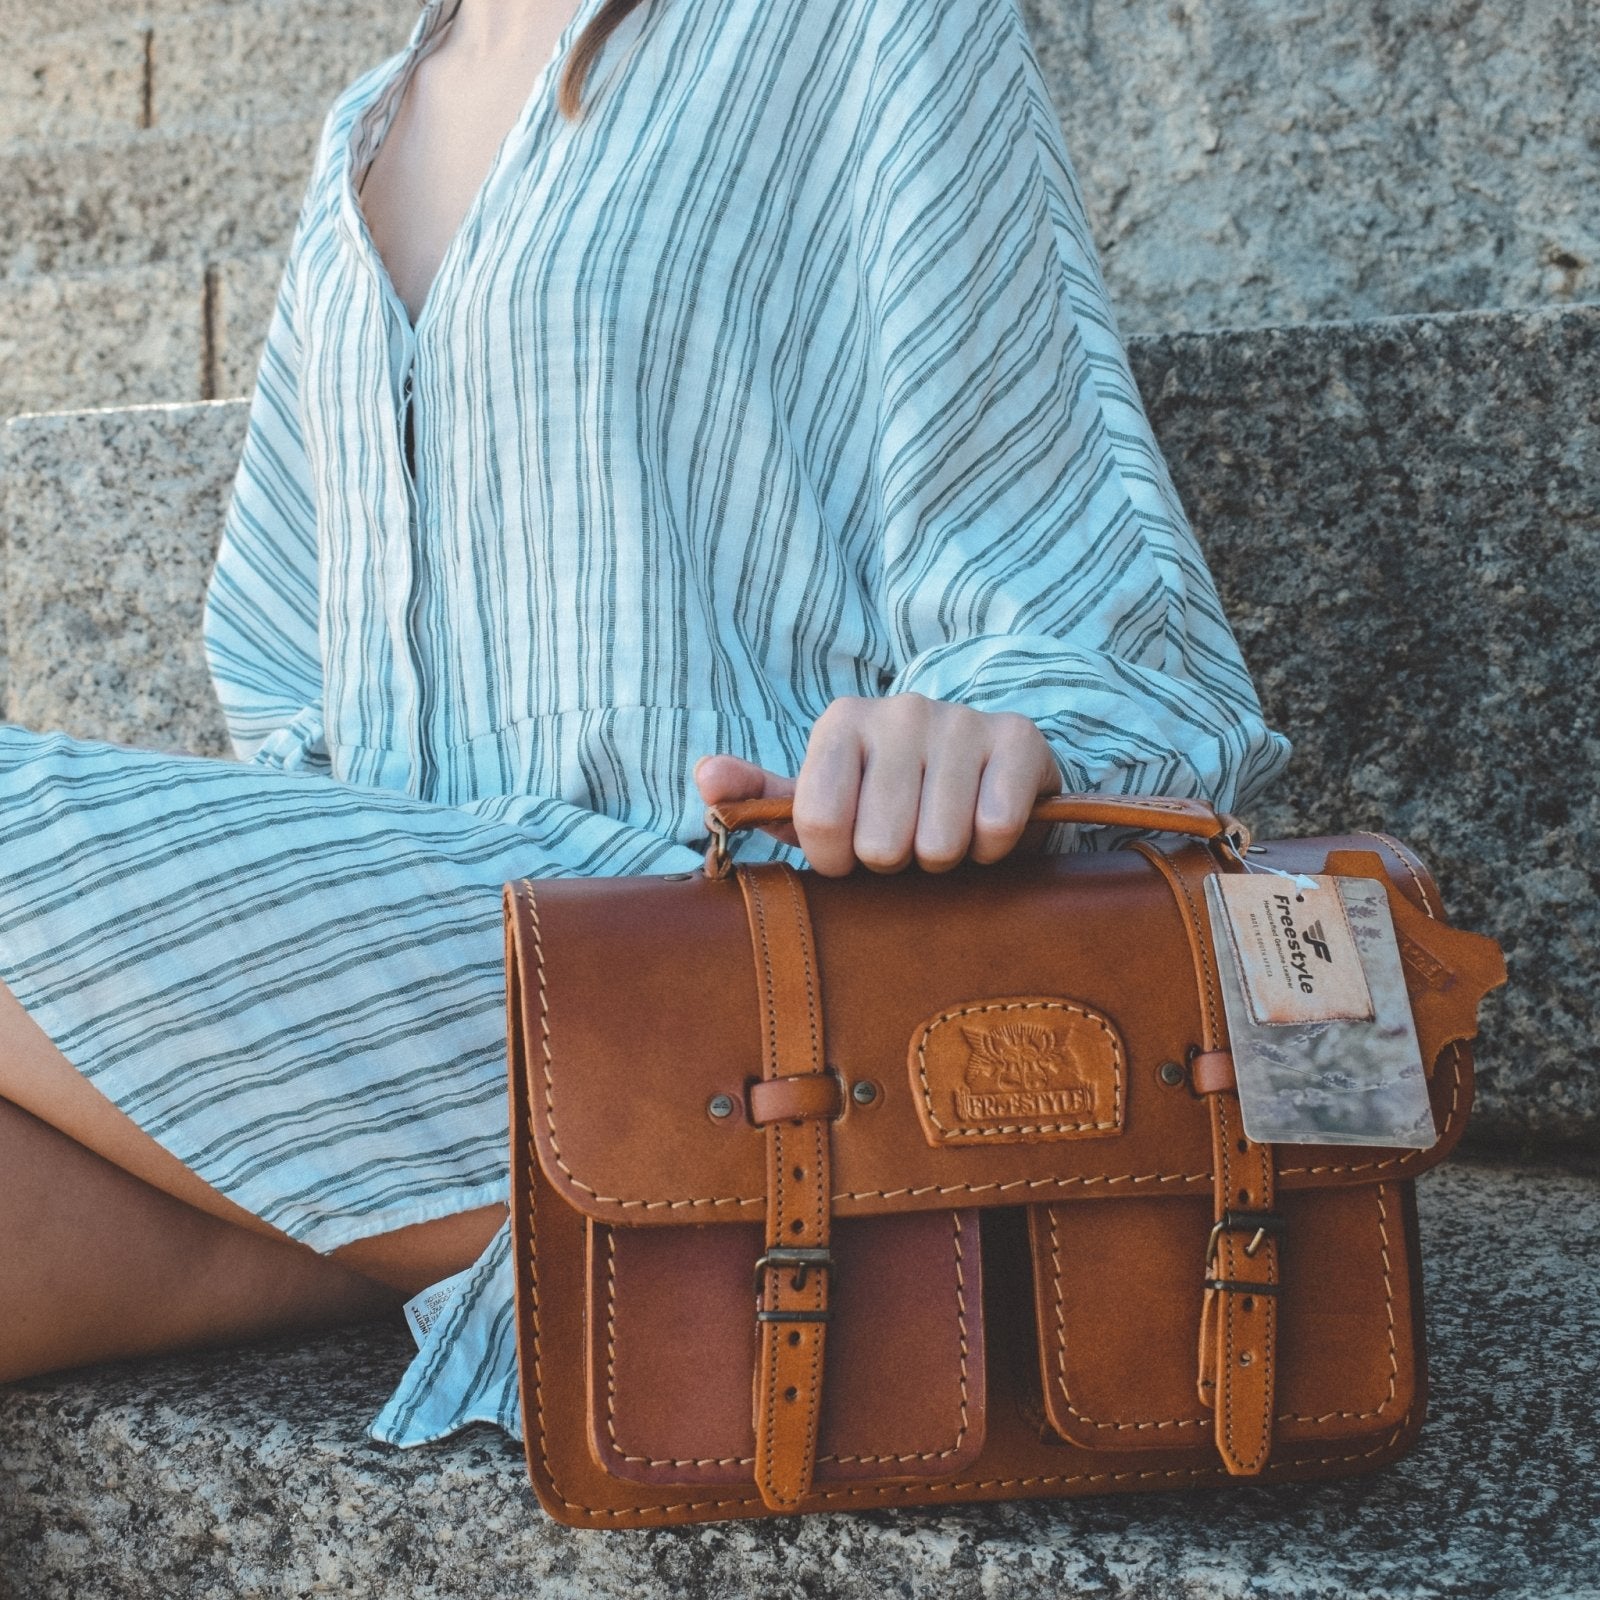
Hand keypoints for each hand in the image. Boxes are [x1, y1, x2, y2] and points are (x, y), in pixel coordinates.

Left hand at [692, 692, 1065, 876]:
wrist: (987, 780)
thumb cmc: (892, 803)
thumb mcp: (822, 803)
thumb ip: (760, 797)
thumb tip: (706, 776)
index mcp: (842, 721)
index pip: (818, 824)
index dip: (838, 862)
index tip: (852, 854)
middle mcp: (900, 707)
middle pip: (880, 844)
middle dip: (896, 862)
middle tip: (907, 841)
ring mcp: (960, 719)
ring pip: (938, 844)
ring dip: (944, 859)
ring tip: (946, 834)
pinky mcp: (1018, 738)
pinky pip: (994, 828)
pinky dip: (992, 849)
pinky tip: (986, 829)